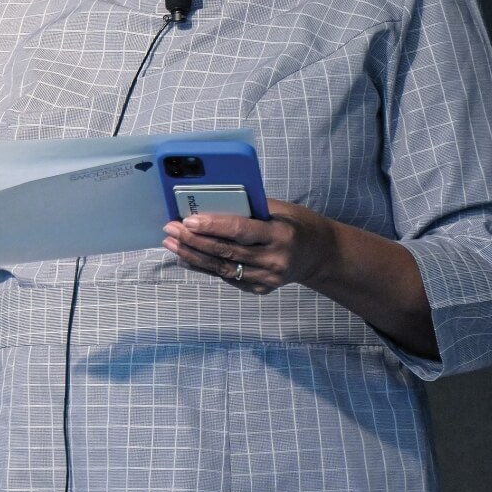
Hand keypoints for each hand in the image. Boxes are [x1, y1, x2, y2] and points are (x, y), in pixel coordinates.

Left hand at [162, 198, 335, 295]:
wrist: (320, 255)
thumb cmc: (297, 224)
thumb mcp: (280, 210)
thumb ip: (249, 208)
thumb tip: (209, 202)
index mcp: (281, 235)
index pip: (240, 230)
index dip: (212, 225)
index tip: (188, 219)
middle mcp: (274, 260)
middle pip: (226, 252)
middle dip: (193, 240)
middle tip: (170, 229)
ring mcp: (268, 279)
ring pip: (222, 269)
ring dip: (192, 256)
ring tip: (171, 243)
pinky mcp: (261, 289)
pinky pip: (227, 278)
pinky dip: (204, 268)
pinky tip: (186, 257)